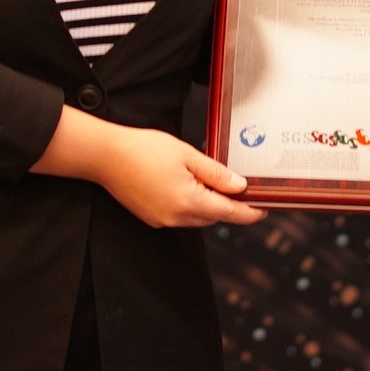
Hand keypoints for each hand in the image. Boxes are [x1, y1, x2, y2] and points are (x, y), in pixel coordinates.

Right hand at [35, 107, 265, 227]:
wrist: (105, 155)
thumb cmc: (142, 150)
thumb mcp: (187, 155)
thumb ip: (216, 173)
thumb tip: (240, 186)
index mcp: (189, 202)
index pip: (230, 212)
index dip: (250, 211)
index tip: (264, 209)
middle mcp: (176, 217)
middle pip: (214, 216)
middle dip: (226, 203)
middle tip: (236, 184)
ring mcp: (162, 220)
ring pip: (197, 217)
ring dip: (207, 204)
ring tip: (206, 179)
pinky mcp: (151, 218)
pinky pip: (180, 215)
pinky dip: (189, 204)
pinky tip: (183, 184)